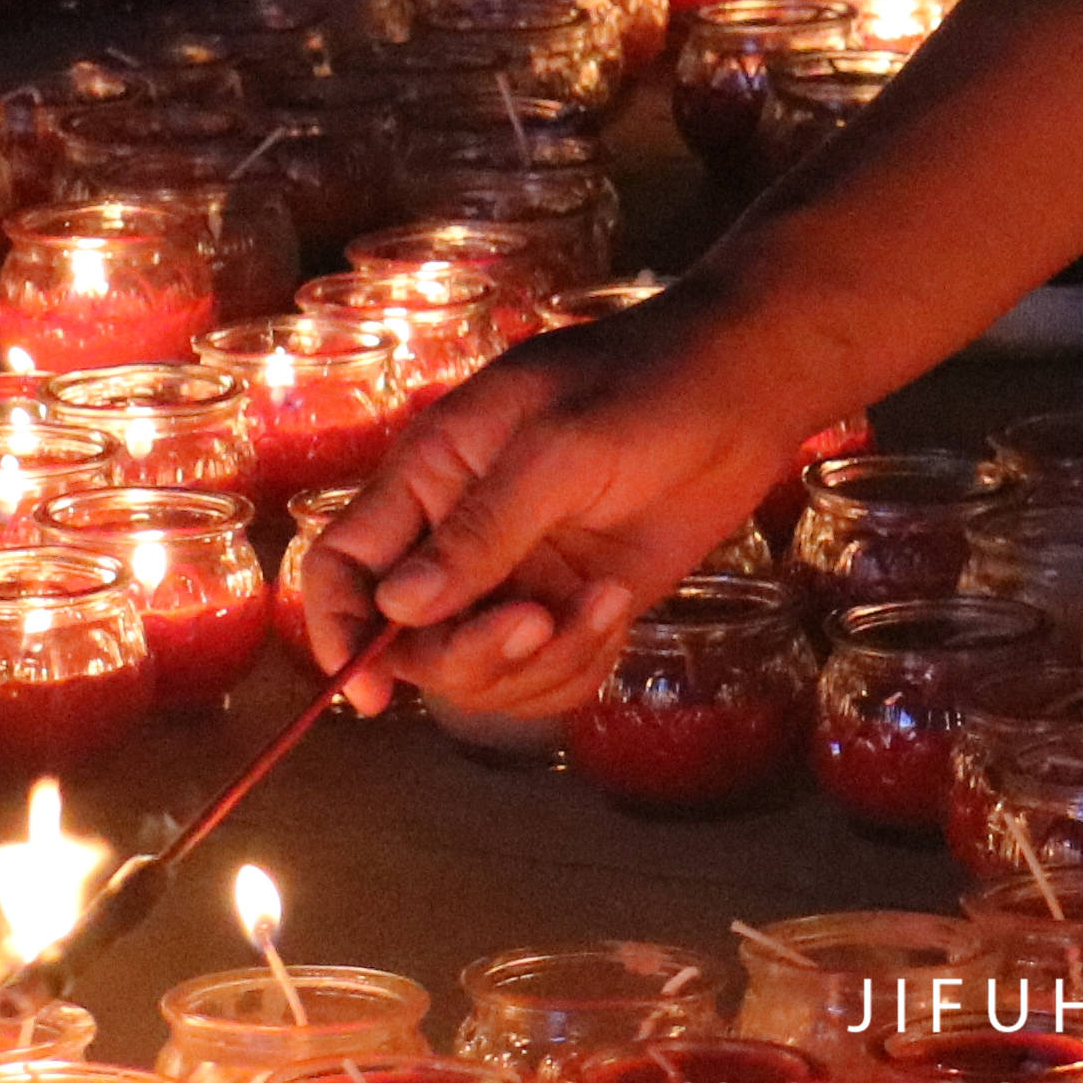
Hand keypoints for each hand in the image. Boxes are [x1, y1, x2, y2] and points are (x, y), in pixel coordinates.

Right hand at [293, 297, 822, 720]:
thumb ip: (479, 530)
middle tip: (539, 623)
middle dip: (468, 654)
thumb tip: (398, 608)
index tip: (370, 695)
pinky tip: (617, 608)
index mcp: (428, 473)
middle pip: (410, 639)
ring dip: (537, 662)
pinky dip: (575, 664)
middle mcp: (458, 532)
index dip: (339, 632)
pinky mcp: (571, 604)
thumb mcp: (556, 448)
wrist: (742, 390)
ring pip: (478, 671)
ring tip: (603, 603)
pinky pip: (542, 674)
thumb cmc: (644, 387)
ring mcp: (515, 574)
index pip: (342, 564)